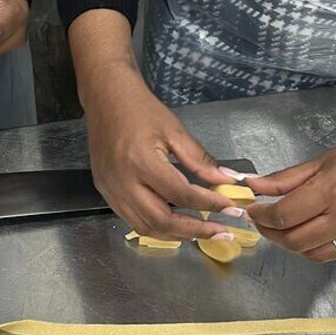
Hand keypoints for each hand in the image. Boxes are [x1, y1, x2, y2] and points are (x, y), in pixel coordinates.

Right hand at [84, 66, 237, 239]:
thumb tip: (228, 181)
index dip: (208, 204)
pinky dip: (156, 228)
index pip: (181, 194)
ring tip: (200, 233)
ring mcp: (111, 190)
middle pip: (162, 220)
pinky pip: (132, 220)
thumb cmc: (141, 110)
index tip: (229, 208)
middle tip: (221, 231)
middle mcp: (123, 182)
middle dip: (195, 230)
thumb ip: (200, 161)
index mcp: (141, 162)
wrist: (106, 99)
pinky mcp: (106, 193)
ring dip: (175, 235)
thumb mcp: (175, 131)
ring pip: (146, 227)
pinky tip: (175, 226)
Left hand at [246, 116, 335, 262]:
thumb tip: (251, 186)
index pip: (284, 216)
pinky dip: (323, 247)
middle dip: (273, 234)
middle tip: (266, 223)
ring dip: (296, 245)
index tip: (253, 211)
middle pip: (295, 242)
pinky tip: (320, 231)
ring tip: (290, 229)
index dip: (262, 216)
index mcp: (334, 191)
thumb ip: (285, 179)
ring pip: (316, 255)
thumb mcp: (324, 160)